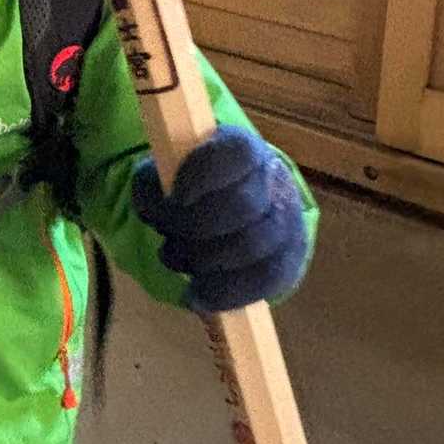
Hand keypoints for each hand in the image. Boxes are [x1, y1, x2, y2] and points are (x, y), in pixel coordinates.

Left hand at [132, 126, 307, 313]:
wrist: (239, 204)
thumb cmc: (195, 186)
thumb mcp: (168, 172)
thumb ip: (155, 181)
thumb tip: (152, 201)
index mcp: (243, 147)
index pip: (236, 151)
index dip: (203, 174)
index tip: (175, 197)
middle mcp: (274, 178)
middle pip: (241, 205)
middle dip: (193, 228)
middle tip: (167, 240)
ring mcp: (289, 220)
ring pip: (252, 246)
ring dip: (203, 261)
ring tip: (176, 261)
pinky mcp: (291, 259)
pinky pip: (266, 282)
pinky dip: (225, 293)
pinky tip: (198, 296)